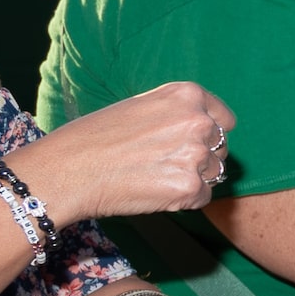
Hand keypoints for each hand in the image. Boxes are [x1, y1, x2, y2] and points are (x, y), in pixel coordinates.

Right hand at [10, 81, 233, 222]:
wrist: (68, 169)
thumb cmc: (97, 137)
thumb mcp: (143, 106)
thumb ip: (177, 114)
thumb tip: (207, 131)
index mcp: (187, 95)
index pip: (226, 120)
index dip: (211, 135)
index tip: (192, 144)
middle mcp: (198, 121)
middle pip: (222, 148)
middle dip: (201, 158)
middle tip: (163, 163)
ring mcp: (196, 154)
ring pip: (214, 174)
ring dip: (192, 179)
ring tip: (153, 175)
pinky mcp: (190, 187)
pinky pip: (203, 197)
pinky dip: (184, 200)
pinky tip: (154, 191)